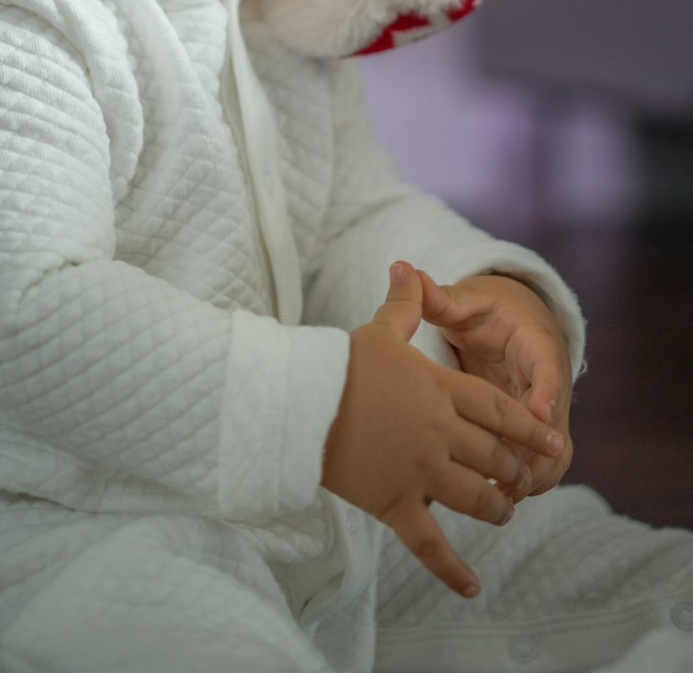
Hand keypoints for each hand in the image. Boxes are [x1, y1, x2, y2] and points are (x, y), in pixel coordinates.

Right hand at [321, 262, 564, 598]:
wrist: (302, 398)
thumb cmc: (341, 362)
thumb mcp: (379, 331)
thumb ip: (405, 305)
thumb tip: (406, 267)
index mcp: (441, 391)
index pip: (501, 413)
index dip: (530, 428)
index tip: (552, 440)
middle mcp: (440, 433)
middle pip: (496, 456)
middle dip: (514, 469)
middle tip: (523, 477)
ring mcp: (421, 471)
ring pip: (478, 498)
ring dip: (498, 506)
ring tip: (504, 510)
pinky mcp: (395, 503)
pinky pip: (430, 543)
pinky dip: (452, 569)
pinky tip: (473, 586)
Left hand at [416, 268, 573, 499]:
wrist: (515, 321)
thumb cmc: (489, 310)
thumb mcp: (468, 301)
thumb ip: (438, 297)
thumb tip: (403, 269)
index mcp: (537, 345)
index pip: (550, 370)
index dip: (547, 393)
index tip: (537, 413)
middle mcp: (548, 385)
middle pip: (556, 428)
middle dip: (536, 455)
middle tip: (508, 478)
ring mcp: (543, 413)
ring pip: (551, 457)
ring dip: (529, 478)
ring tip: (494, 498)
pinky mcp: (529, 434)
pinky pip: (534, 466)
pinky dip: (518, 484)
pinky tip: (485, 498)